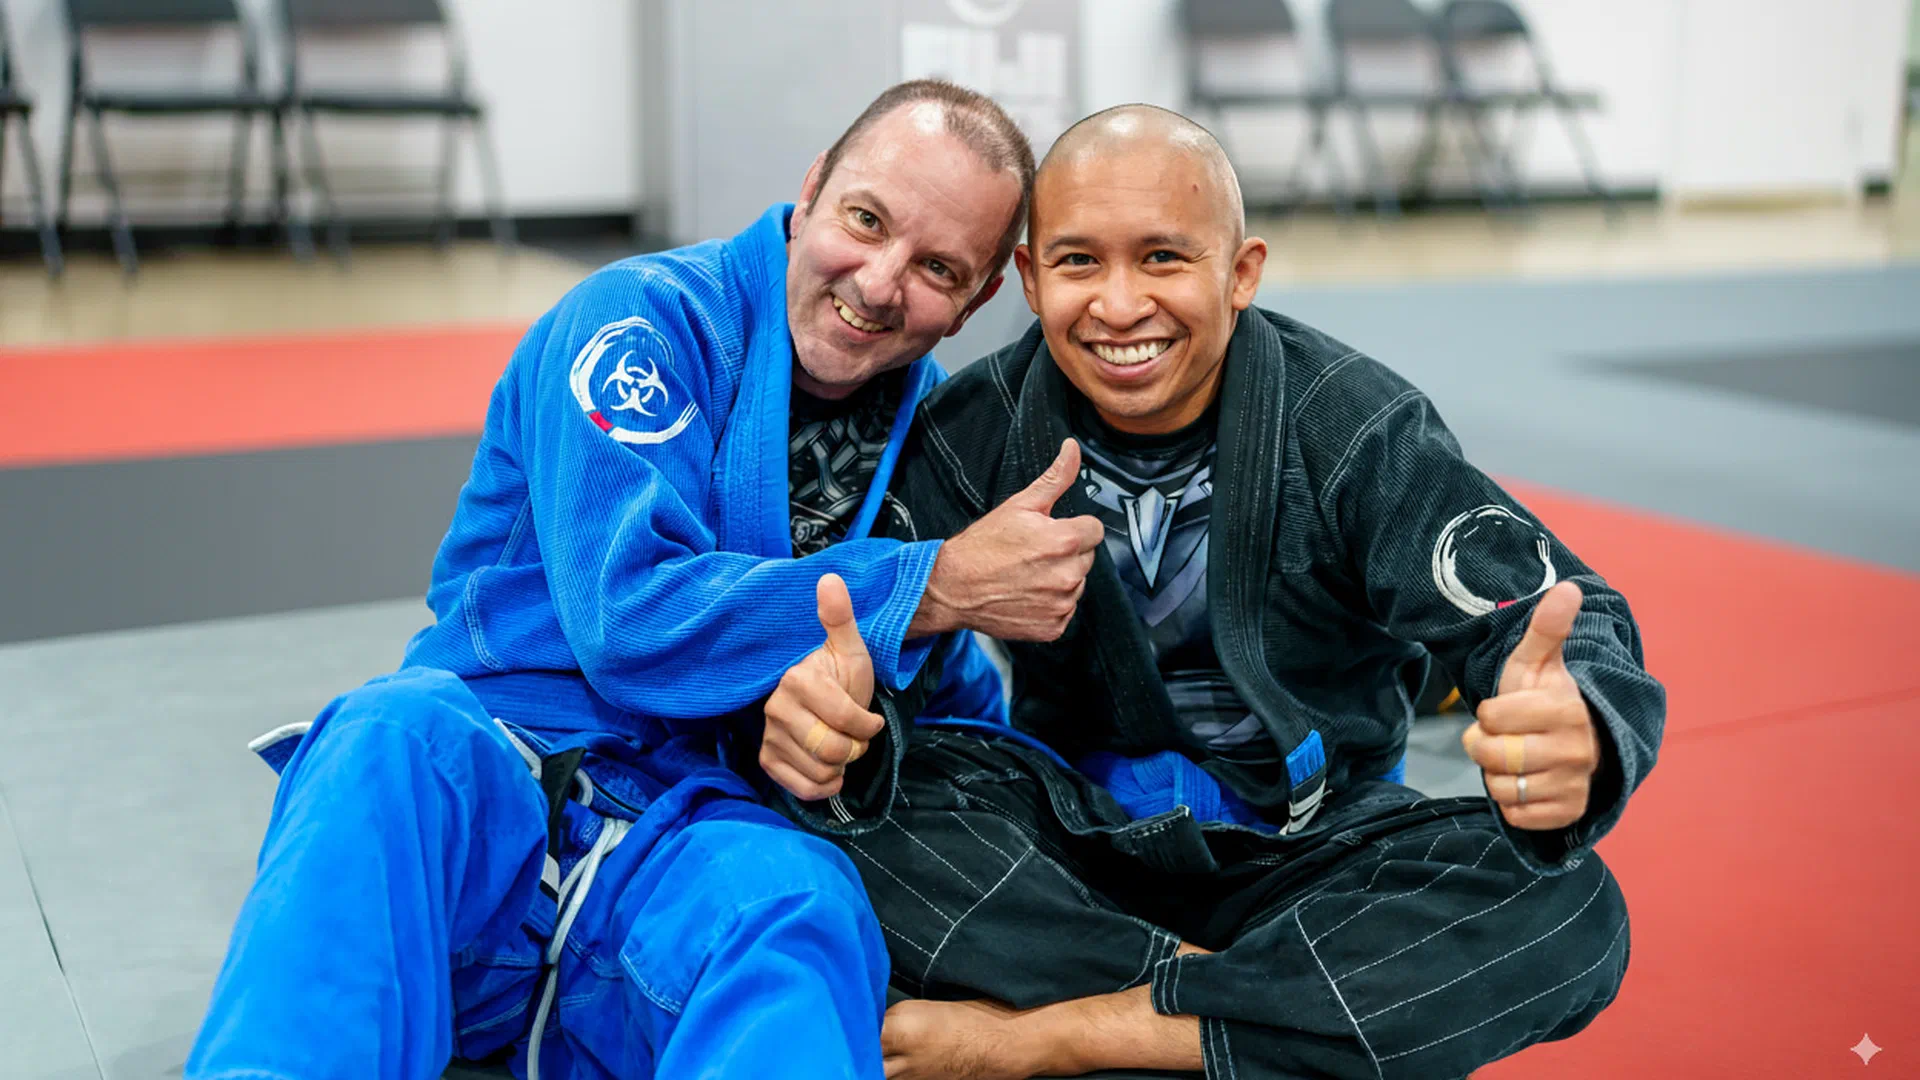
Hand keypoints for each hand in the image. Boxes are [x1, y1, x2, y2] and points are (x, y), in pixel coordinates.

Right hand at [760, 574, 884, 800]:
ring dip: (841, 766)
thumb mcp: (850, 647)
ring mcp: (769, 734)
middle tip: (856, 735)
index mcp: (798, 679)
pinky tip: (830, 770)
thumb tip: (830, 578)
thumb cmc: (841, 673)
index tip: (871, 719)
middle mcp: (776, 707)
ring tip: (841, 747)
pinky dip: (823, 785)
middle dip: (855, 747)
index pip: (847, 719)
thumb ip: (840, 617)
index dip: (868, 726)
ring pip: (820, 770)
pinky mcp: (768, 758)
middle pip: (832, 749)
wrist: (823, 696)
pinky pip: (801, 787)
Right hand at [909, 439, 1106, 641]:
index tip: (1051, 532)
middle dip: (1067, 552)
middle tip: (1034, 553)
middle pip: (1086, 557)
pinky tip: (1027, 594)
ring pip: (1077, 584)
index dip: (1073, 527)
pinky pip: (1065, 611)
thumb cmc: (982, 546)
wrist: (952, 588)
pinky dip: (1051, 605)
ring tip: (1028, 574)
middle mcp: (1067, 576)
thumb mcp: (1019, 505)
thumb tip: (1073, 449)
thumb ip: (1055, 478)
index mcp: (1063, 541)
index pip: (1094, 530)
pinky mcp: (1052, 628)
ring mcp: (1061, 605)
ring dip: (1060, 579)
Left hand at [1462, 581, 1601, 831]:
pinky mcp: (1569, 812)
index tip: (1506, 710)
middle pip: (1492, 755)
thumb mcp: (1537, 663)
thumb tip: (1567, 586)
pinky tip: (1527, 782)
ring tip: (1517, 758)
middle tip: (1505, 737)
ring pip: (1500, 787)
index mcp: (1565, 710)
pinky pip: (1515, 815)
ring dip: (1497, 774)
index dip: (1488, 714)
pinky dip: (1511, 802)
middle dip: (1485, 745)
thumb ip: (1546, 628)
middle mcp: (1576, 751)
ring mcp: (1575, 784)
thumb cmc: (1544, 699)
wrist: (1579, 742)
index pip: (1490, 717)